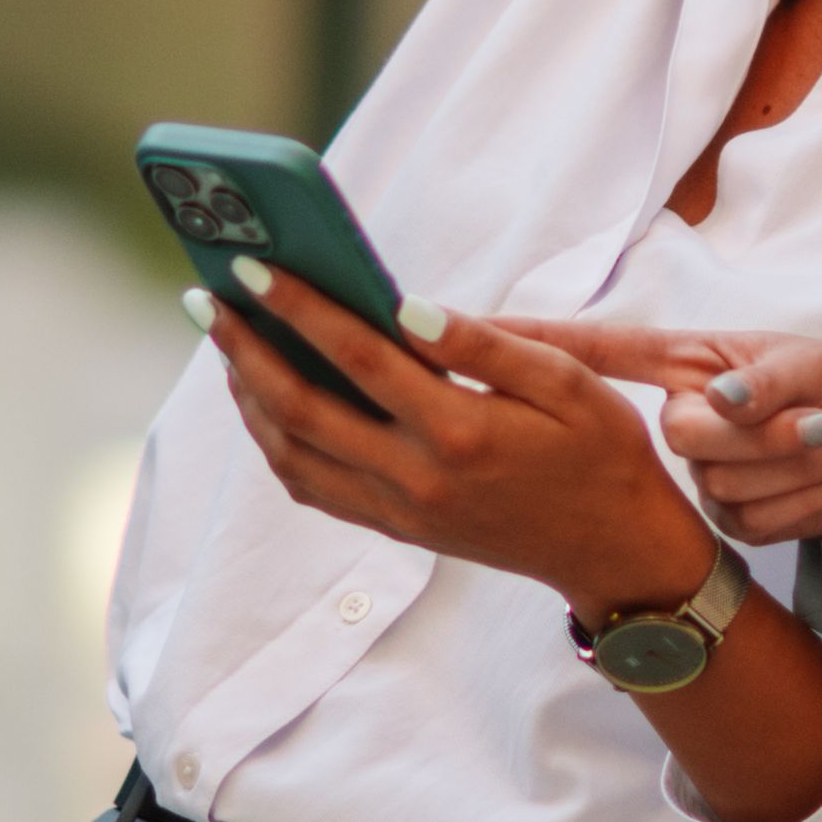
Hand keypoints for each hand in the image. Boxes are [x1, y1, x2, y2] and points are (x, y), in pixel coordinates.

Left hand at [197, 269, 712, 612]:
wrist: (617, 552)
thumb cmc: (602, 452)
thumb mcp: (567, 381)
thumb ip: (482, 343)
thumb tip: (403, 305)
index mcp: (460, 432)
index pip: (358, 358)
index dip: (297, 308)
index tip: (249, 268)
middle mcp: (417, 480)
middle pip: (301, 411)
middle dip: (244, 352)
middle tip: (204, 301)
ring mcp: (401, 512)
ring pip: (293, 457)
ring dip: (249, 399)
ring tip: (228, 344)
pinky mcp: (397, 530)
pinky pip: (314, 488)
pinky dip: (277, 444)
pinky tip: (268, 402)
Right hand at [509, 322, 821, 546]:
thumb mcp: (816, 365)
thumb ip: (766, 380)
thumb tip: (718, 401)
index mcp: (689, 362)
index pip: (597, 351)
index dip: (530, 343)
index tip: (464, 331)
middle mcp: (685, 415)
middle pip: (684, 435)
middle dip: (764, 437)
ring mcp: (705, 474)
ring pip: (724, 487)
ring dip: (799, 471)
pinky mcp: (735, 522)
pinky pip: (752, 525)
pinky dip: (807, 502)